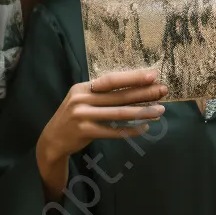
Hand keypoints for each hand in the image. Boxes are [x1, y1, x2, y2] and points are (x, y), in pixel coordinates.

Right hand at [36, 69, 166, 194]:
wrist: (52, 139)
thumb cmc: (74, 116)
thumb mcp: (82, 99)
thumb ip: (101, 94)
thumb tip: (134, 87)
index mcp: (83, 87)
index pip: (112, 80)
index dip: (133, 77)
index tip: (153, 75)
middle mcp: (82, 99)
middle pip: (119, 96)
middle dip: (144, 93)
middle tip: (163, 91)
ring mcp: (82, 116)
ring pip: (119, 113)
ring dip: (142, 111)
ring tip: (160, 110)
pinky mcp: (85, 132)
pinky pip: (113, 131)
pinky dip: (130, 130)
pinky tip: (144, 128)